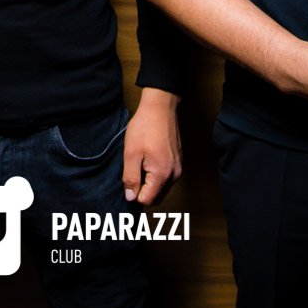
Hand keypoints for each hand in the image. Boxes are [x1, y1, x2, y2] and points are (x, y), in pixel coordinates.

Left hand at [122, 88, 181, 205]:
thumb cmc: (144, 128)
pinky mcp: (178, 160)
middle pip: (156, 196)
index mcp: (162, 174)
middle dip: (143, 190)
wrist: (160, 107)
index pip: (147, 200)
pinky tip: (148, 158)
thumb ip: (131, 178)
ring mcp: (178, 167)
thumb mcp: (131, 153)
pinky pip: (166, 176)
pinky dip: (156, 174)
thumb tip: (131, 197)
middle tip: (133, 172)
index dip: (134, 193)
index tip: (128, 178)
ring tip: (140, 163)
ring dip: (149, 182)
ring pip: (161, 187)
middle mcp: (174, 174)